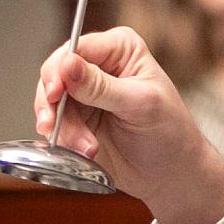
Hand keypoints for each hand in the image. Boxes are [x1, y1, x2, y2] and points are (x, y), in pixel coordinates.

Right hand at [32, 28, 223, 223]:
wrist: (172, 174)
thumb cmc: (170, 133)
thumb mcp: (141, 105)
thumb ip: (101, 86)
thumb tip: (67, 64)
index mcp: (119, 48)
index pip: (77, 49)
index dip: (59, 70)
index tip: (54, 94)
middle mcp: (99, 65)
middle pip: (55, 74)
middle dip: (54, 105)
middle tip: (54, 126)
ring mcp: (84, 93)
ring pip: (50, 102)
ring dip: (62, 128)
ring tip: (87, 148)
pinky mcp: (76, 119)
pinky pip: (55, 124)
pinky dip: (62, 139)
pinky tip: (82, 151)